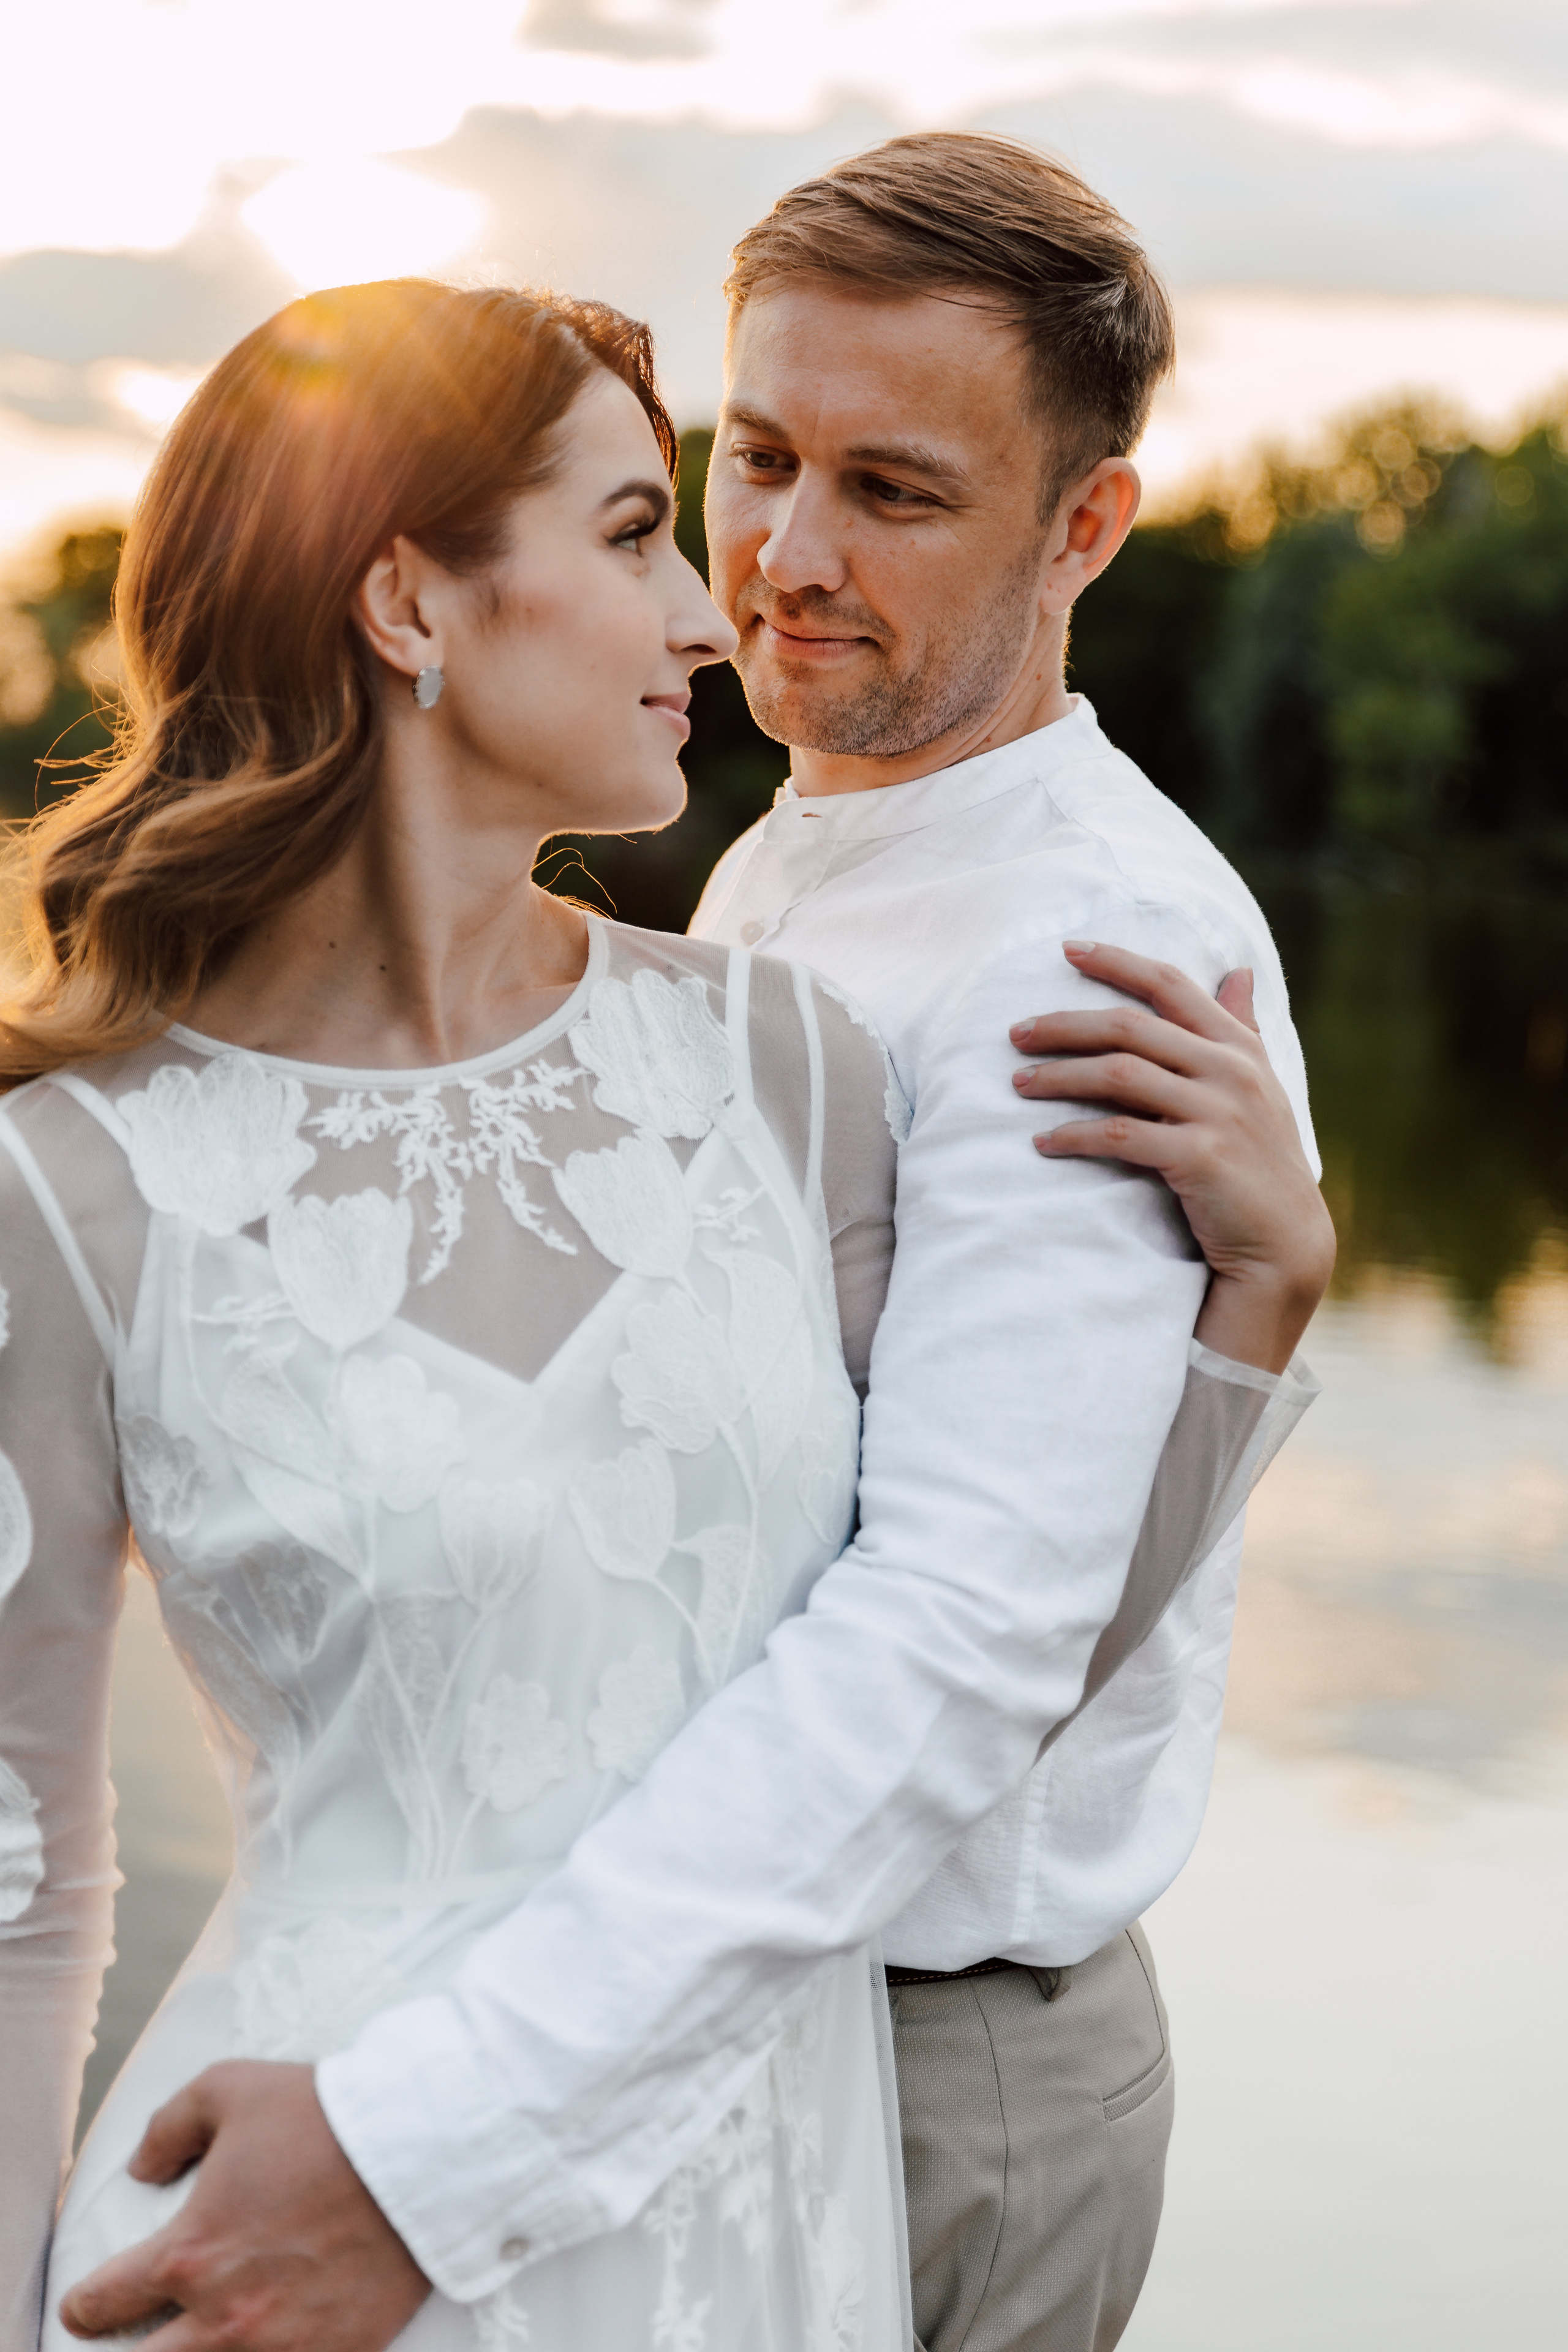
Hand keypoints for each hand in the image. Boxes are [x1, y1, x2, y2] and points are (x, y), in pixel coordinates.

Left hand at [58, 2060, 430, 2351]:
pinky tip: (269, 2341)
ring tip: (204, 2339)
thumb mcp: (228, 2088)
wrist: (422, 2150)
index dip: (84, 2306)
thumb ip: (168, 2127)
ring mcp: (281, 2346)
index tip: (87, 2304)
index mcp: (191, 2254)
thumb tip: (139, 2169)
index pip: (104, 2304)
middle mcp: (226, 2316)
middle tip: (141, 2333)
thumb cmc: (324, 2115)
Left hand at [1009, 939, 1334, 1372]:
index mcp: (1240, 1048)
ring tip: (1018, 1084)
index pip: (1171, 985)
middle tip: (1016, 1033)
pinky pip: (1119, 1134)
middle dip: (1065, 1025)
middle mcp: (1231, 1071)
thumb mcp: (1260, 1088)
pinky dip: (1074, 1135)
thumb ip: (1243, 1030)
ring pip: (1118, 1075)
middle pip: (1130, 1027)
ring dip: (1059, 1077)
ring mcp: (1218, 1112)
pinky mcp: (1200, 1157)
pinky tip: (1044, 1142)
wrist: (1286, 1246)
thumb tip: (1240, 970)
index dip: (1117, 962)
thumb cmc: (1262, 1163)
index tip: (1067, 950)